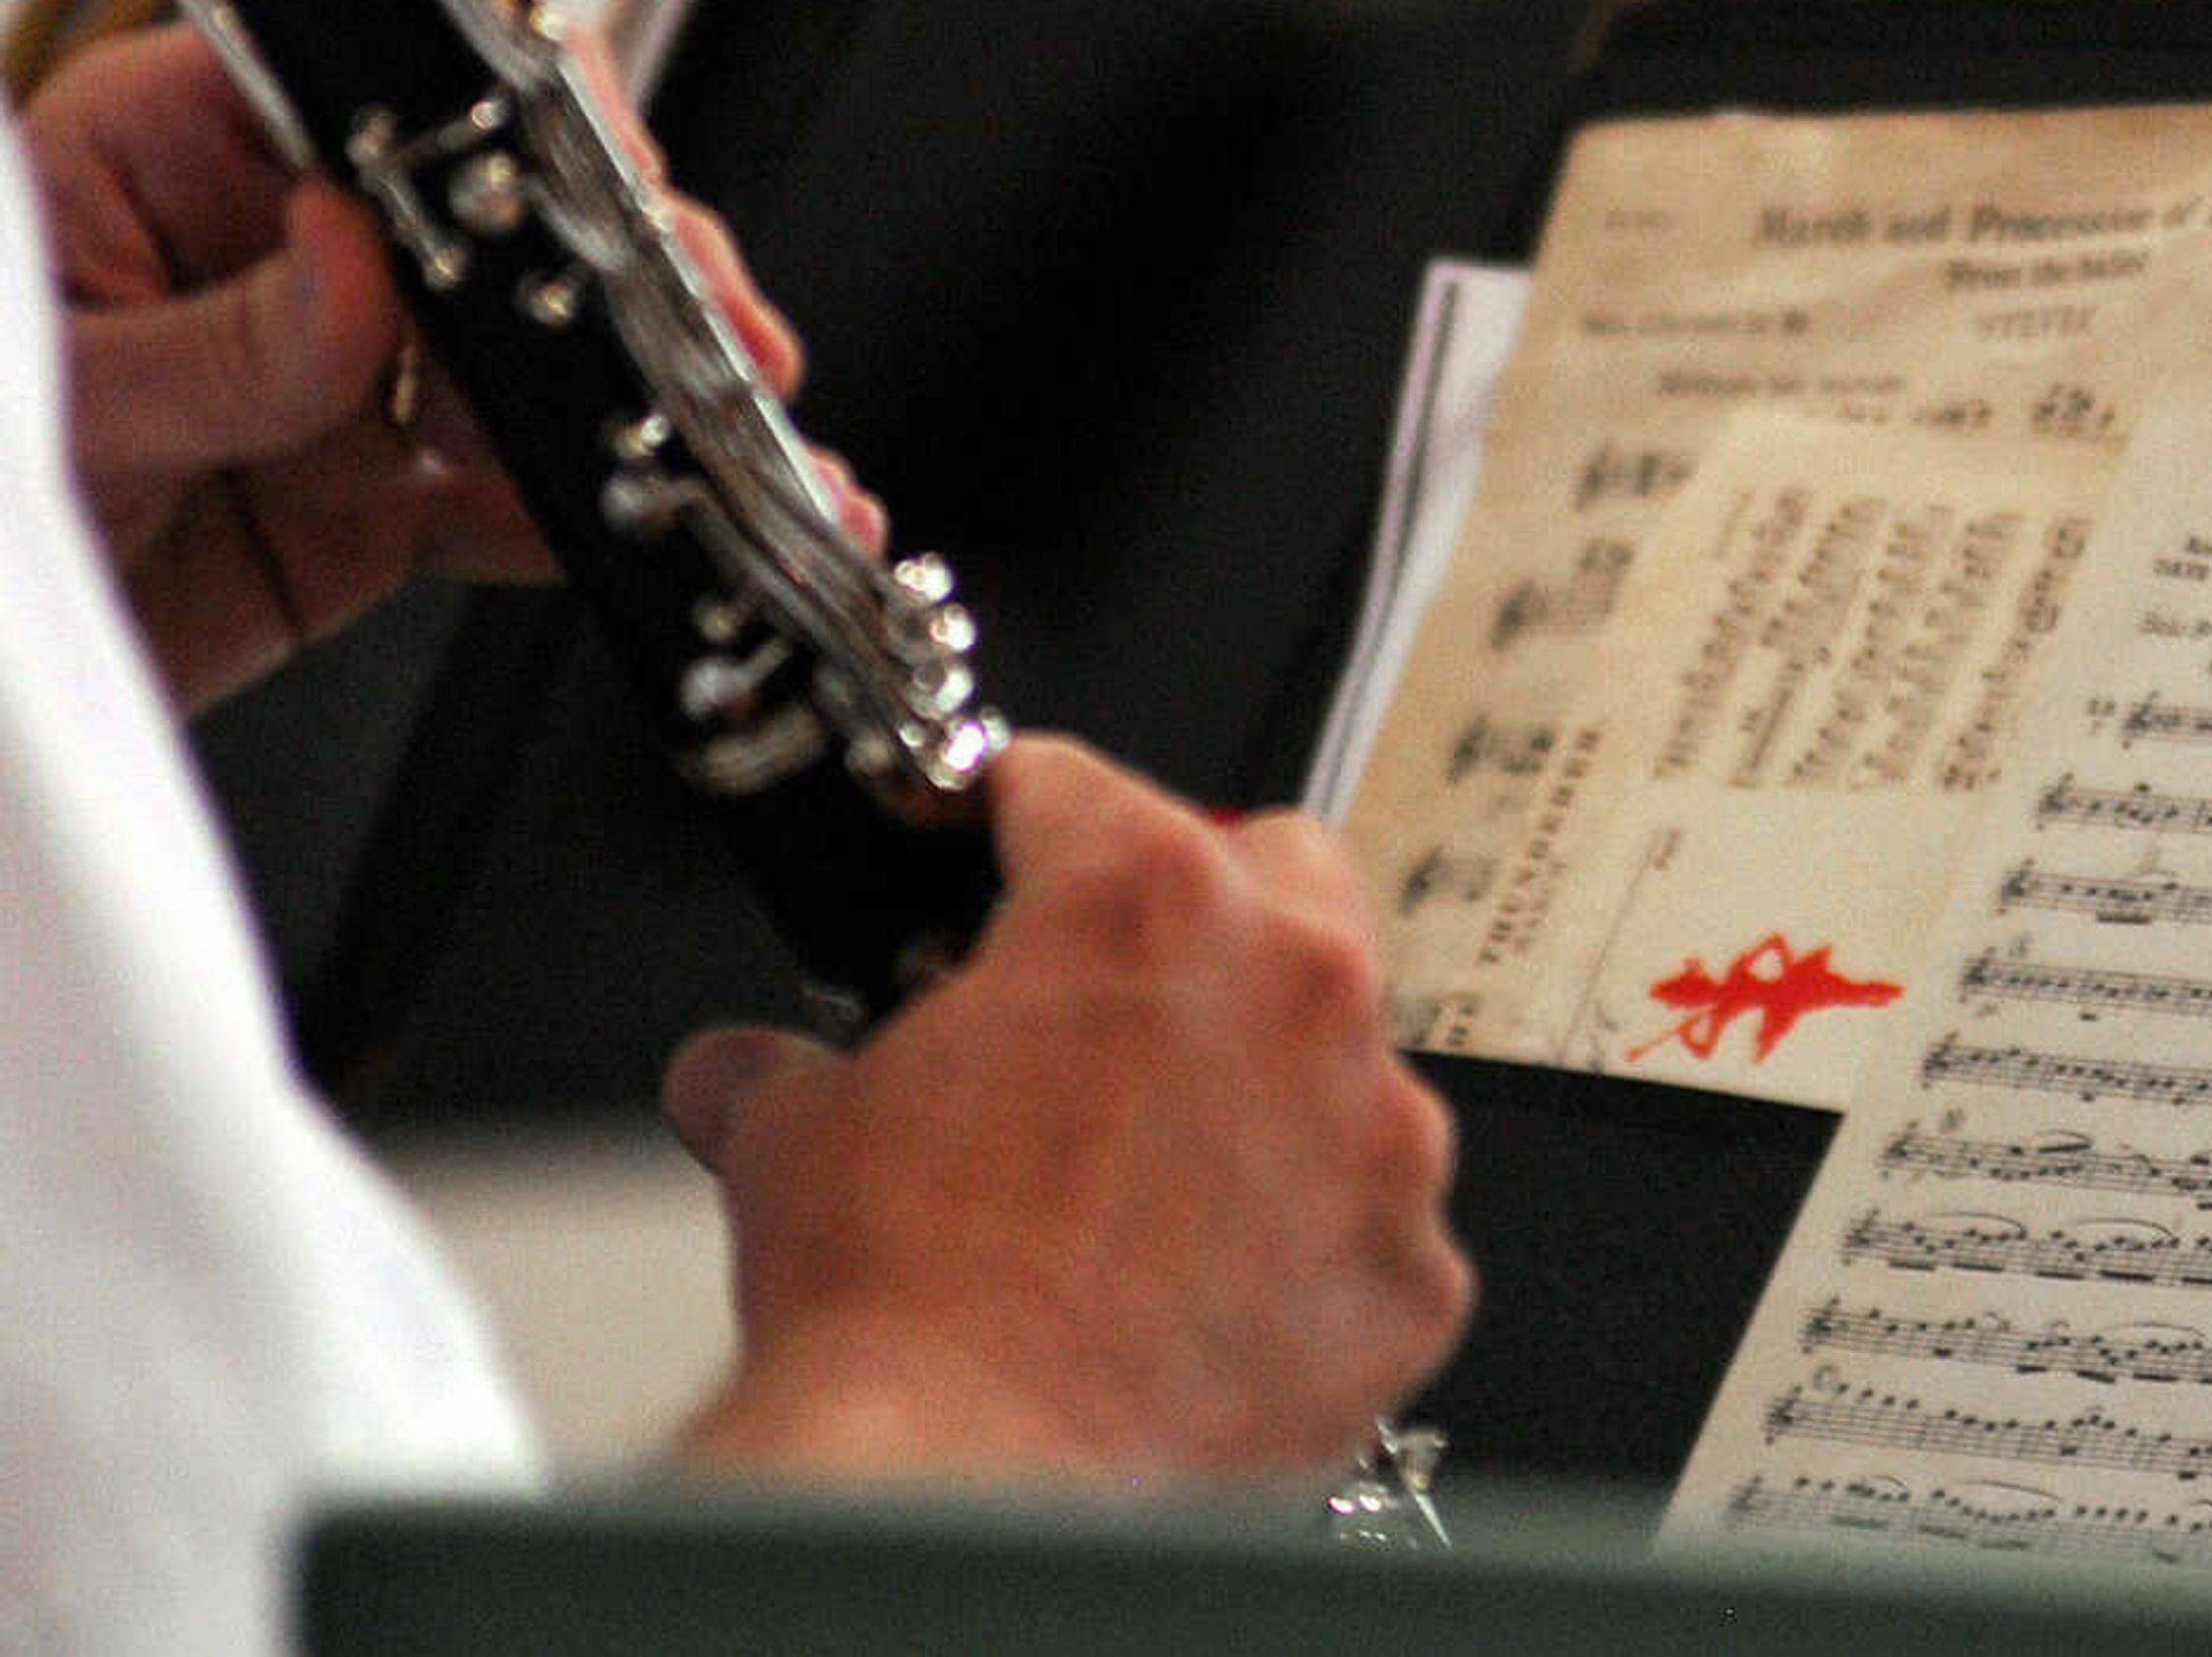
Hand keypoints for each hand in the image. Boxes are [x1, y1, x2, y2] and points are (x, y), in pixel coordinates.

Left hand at [22, 21, 816, 707]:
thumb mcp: (42, 405)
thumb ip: (209, 340)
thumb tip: (356, 257)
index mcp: (179, 151)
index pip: (378, 85)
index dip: (511, 117)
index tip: (598, 183)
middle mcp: (280, 250)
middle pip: (497, 224)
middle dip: (633, 275)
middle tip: (715, 334)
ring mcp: (339, 381)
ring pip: (535, 366)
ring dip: (653, 405)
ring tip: (741, 450)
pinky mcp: (368, 506)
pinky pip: (510, 506)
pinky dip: (606, 528)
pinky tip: (679, 539)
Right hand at [660, 738, 1472, 1482]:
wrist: (964, 1478)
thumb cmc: (901, 1306)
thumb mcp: (804, 1132)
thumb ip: (791, 1066)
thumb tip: (748, 1072)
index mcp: (1144, 900)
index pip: (1081, 785)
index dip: (1019, 814)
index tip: (1006, 839)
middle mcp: (1292, 985)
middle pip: (1277, 869)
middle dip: (1195, 907)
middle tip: (1109, 985)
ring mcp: (1375, 1127)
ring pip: (1348, 1048)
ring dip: (1265, 1083)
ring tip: (1154, 1168)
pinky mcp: (1411, 1264)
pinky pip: (1376, 1216)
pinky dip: (1309, 1238)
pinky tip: (1214, 1286)